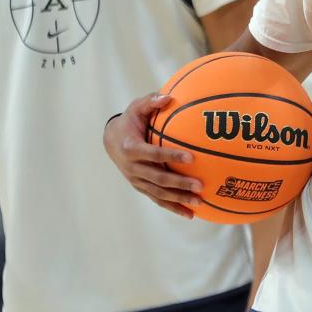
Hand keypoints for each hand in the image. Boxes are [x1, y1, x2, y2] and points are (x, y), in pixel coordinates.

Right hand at [104, 92, 201, 217]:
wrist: (111, 141)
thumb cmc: (130, 121)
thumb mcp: (136, 108)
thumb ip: (150, 101)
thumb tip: (168, 96)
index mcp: (130, 149)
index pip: (153, 155)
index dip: (171, 157)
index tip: (191, 158)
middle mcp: (132, 168)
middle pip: (158, 179)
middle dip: (179, 184)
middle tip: (200, 186)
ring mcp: (136, 181)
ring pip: (159, 194)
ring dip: (179, 199)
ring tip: (199, 203)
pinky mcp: (141, 188)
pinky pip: (158, 200)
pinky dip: (174, 208)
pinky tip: (191, 214)